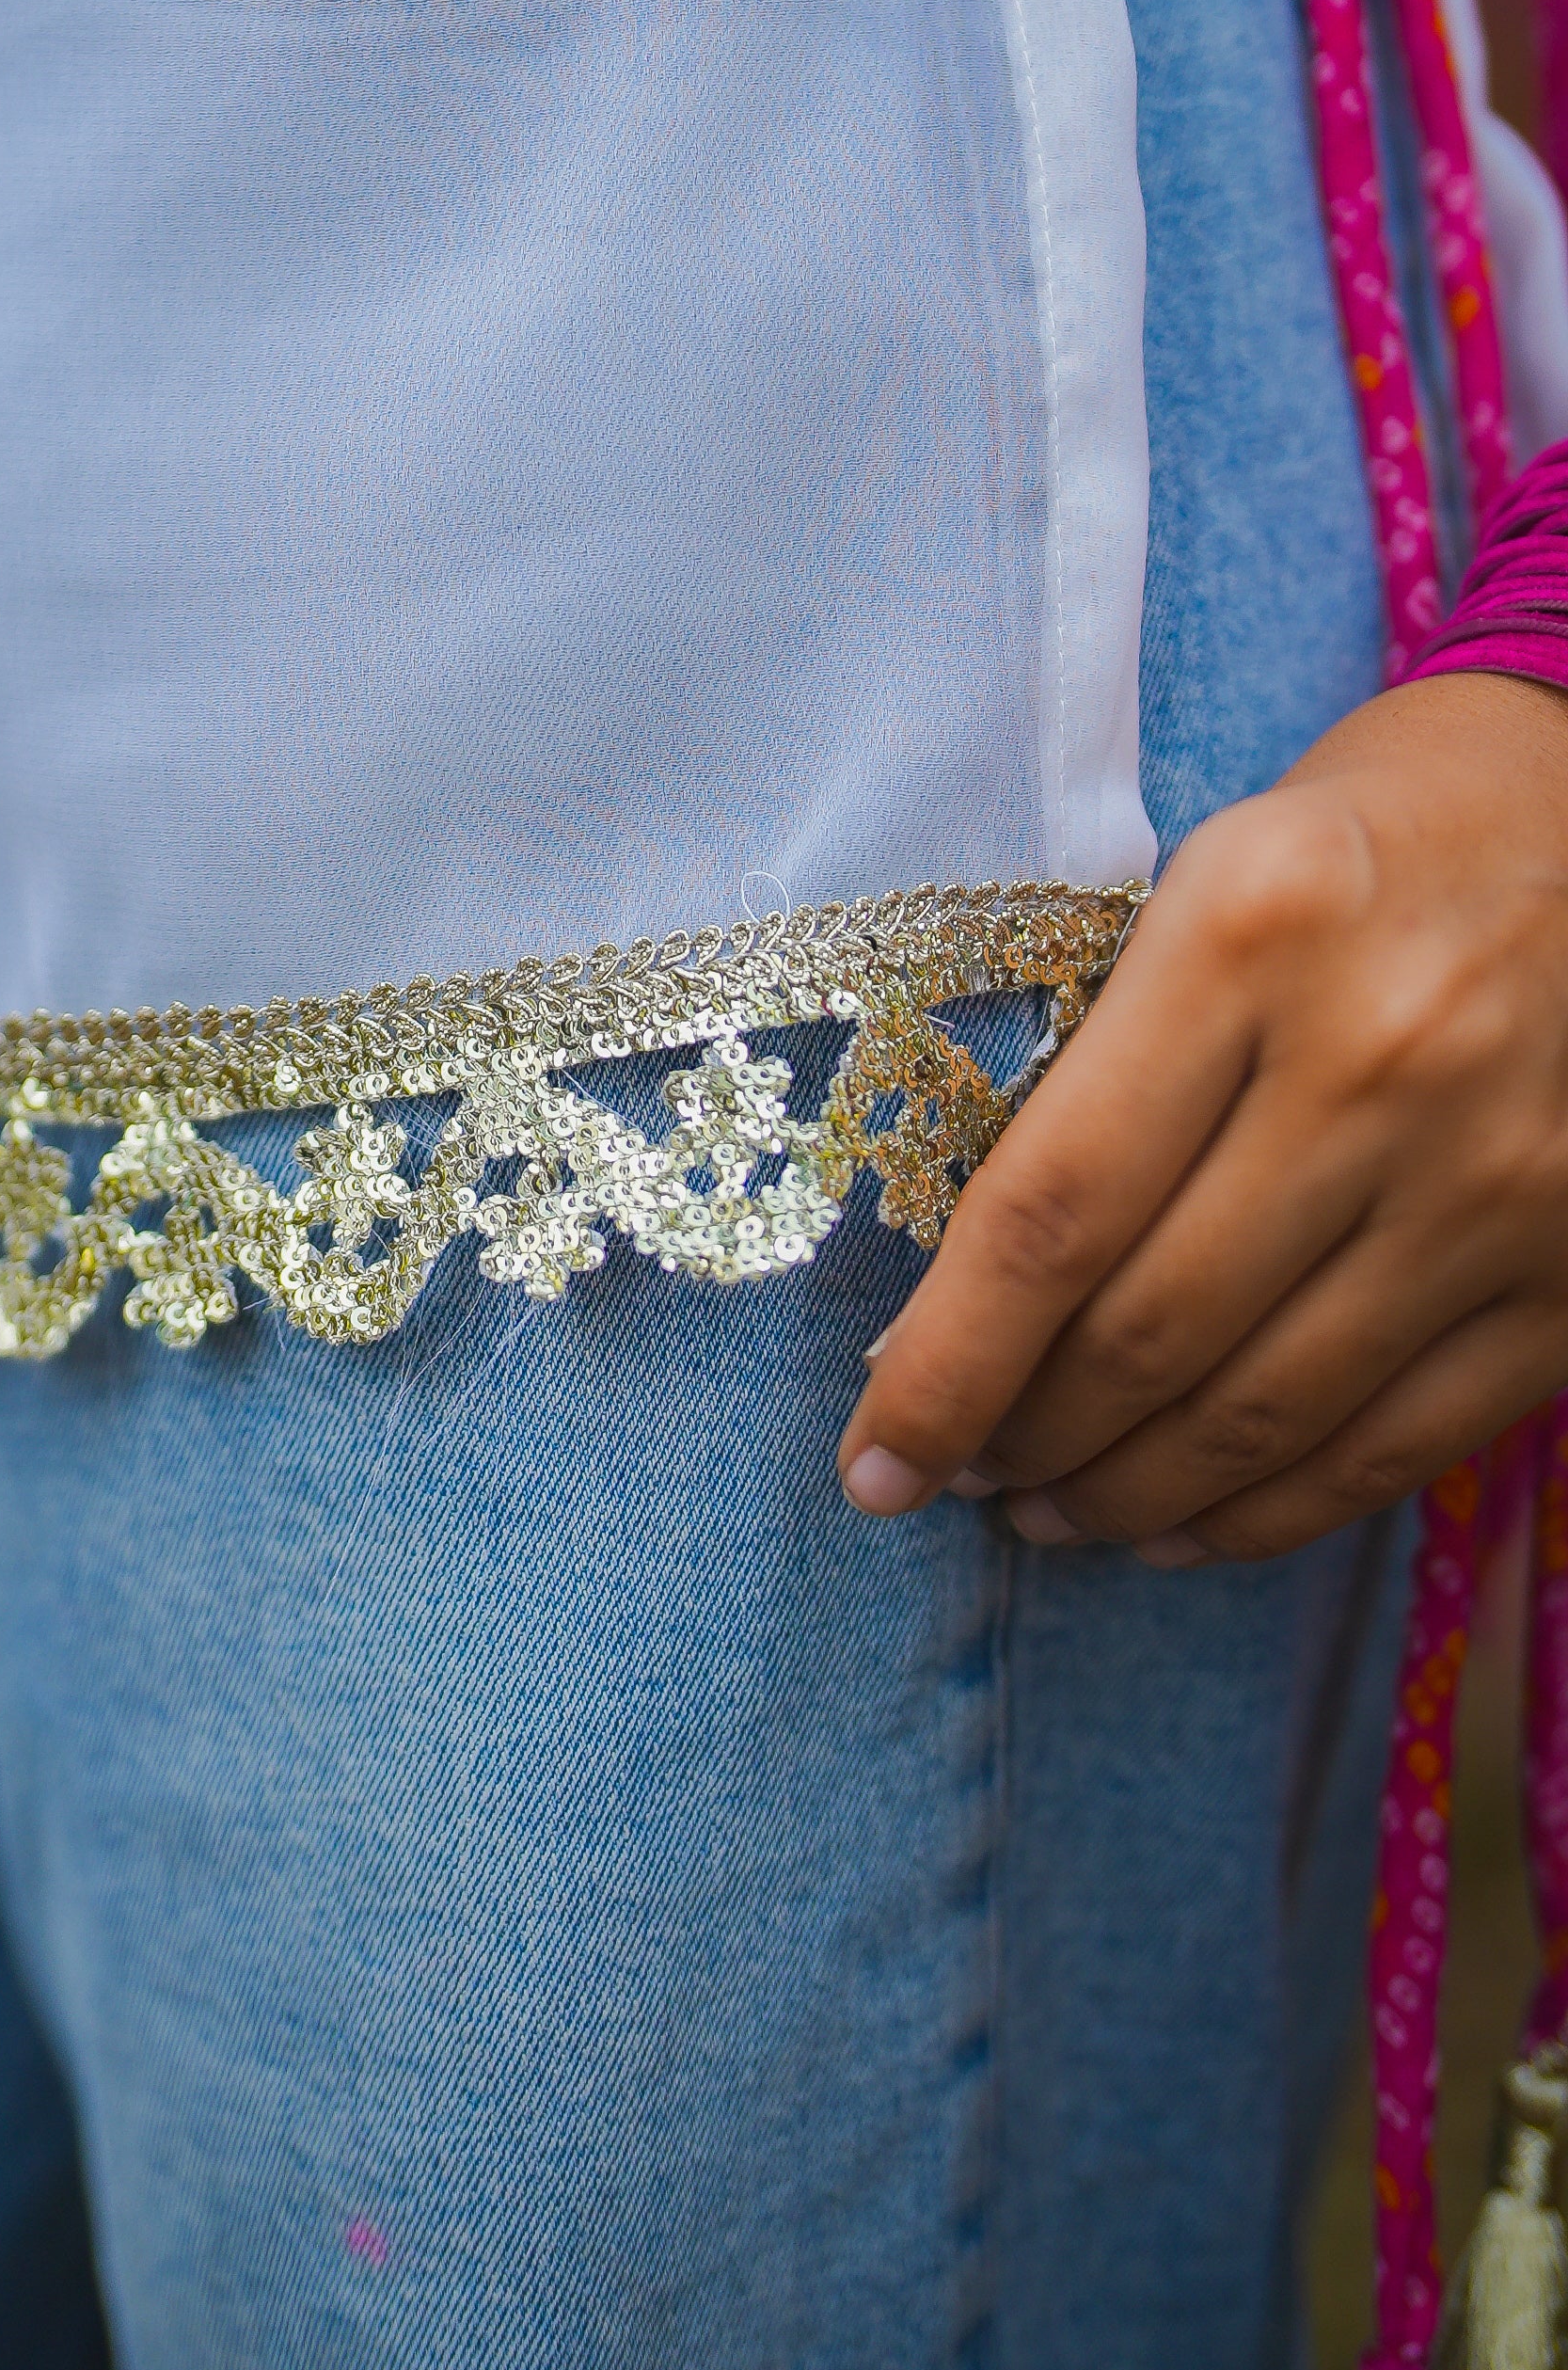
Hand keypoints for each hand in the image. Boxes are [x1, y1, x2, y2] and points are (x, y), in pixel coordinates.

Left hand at [837, 670, 1567, 1561]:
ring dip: (1126, 1491)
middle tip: (956, 1472)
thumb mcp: (1207, 882)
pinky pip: (1393, 1443)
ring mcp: (1495, 1182)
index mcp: (1250, 935)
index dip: (948, 1360)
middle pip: (1149, 1328)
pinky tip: (1180, 1521)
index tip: (873, 1456)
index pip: (1054, 1204)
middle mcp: (1380, 1064)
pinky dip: (1268, 1511)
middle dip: (1023, 1435)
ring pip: (1263, 1411)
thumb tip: (961, 1289)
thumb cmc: (1359, 848)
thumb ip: (1103, 1061)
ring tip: (1045, 1508)